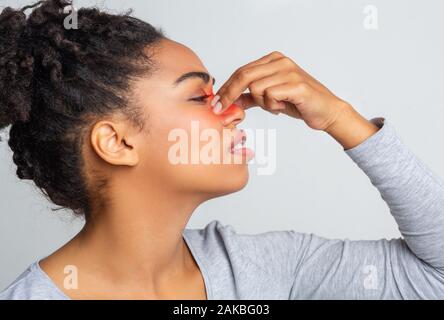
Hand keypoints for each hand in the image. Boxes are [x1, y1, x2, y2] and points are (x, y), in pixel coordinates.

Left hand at [212, 51, 348, 131]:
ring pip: (256, 88)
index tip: (215, 103)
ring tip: (276, 106)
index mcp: (273, 60)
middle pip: (244, 76)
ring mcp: (289, 71)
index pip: (241, 71)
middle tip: (220, 109)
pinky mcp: (297, 85)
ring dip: (262, 104)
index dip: (226, 88)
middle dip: (229, 94)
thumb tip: (229, 102)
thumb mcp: (270, 99)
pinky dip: (273, 106)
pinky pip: (270, 96)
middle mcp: (280, 61)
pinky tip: (283, 107)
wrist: (326, 111)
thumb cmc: (298, 104)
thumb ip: (251, 97)